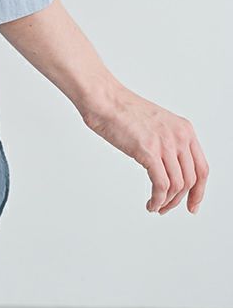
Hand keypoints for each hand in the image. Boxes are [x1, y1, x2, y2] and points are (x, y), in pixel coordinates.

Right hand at [0, 0, 208, 215]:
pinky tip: (150, 203)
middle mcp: (179, 136)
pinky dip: (157, 199)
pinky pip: (161, 185)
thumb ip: (167, 142)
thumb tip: (168, 167)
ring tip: (156, 206)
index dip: (200, 190)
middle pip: (192, 179)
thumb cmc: (122, 110)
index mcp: (184, 129)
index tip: (192, 203)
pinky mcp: (149, 151)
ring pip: (177, 185)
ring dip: (167, 202)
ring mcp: (165, 143)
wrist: (104, 99)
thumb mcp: (155, 124)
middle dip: (182, 200)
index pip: (202, 167)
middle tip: (168, 208)